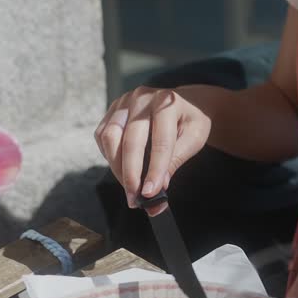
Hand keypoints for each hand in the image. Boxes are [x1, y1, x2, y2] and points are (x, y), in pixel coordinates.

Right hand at [94, 87, 211, 212]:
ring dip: (117, 168)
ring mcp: (124, 102)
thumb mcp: (194, 138)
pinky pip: (102, 136)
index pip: (160, 141)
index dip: (154, 169)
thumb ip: (176, 160)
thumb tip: (158, 186)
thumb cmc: (189, 121)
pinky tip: (121, 169)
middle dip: (131, 174)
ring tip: (129, 188)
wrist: (183, 103)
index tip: (150, 193)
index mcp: (167, 103)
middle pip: (131, 140)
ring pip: (110, 137)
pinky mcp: (112, 111)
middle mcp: (142, 98)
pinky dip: (109, 157)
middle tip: (135, 199)